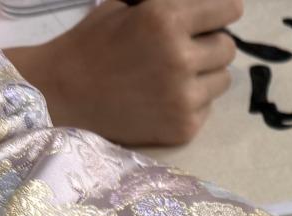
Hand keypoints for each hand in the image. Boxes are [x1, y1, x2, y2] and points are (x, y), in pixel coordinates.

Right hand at [6, 0, 241, 145]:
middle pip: (227, 48)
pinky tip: (163, 98)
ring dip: (205, 75)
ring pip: (222, 80)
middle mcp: (180, 57)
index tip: (224, 14)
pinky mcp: (184, 126)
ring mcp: (184, 96)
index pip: (226, 10)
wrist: (63, 93)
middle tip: (188, 49)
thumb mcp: (125, 6)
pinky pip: (207, 107)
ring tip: (173, 76)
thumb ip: (167, 5)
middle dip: (211, 44)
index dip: (225, 11)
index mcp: (165, 18)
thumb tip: (201, 5)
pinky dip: (192, 102)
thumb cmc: (92, 44)